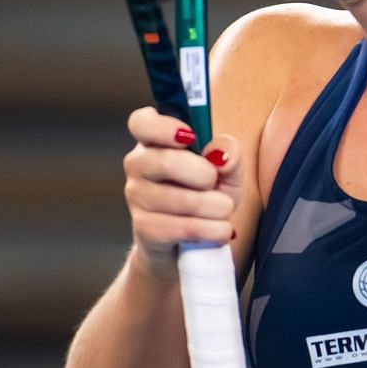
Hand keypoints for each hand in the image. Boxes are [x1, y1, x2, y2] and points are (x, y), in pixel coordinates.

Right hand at [121, 107, 241, 278]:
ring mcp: (137, 196)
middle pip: (165, 161)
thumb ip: (229, 152)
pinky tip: (221, 230)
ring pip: (179, 199)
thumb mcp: (227, 170)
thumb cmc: (207, 196)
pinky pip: (181, 227)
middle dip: (204, 175)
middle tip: (217, 184)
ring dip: (214, 207)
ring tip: (223, 210)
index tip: (190, 136)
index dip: (163, 127)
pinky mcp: (144, 228)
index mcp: (155, 140)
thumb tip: (221, 153)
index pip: (142, 123)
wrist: (190, 244)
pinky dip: (210, 230)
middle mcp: (138, 165)